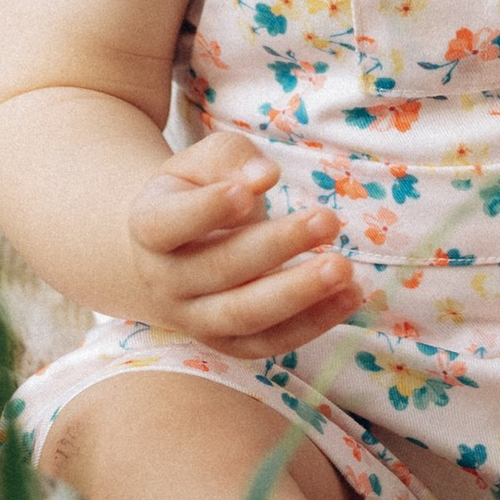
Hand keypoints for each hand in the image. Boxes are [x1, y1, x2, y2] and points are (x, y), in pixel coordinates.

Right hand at [123, 130, 362, 359]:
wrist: (170, 253)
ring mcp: (195, 318)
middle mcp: (165, 280)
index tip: (246, 192)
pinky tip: (351, 295)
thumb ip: (229, 158)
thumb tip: (264, 175)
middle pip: (218, 270)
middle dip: (276, 246)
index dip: (205, 210)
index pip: (168, 224)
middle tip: (327, 219)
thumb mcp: (200, 162)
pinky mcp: (229, 342)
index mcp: (149, 227)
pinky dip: (313, 323)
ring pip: (244, 316)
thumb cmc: (194, 192)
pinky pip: (270, 341)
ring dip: (298, 294)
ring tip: (343, 267)